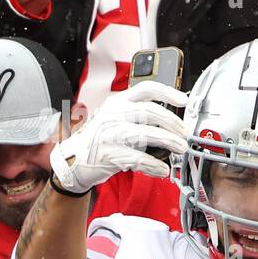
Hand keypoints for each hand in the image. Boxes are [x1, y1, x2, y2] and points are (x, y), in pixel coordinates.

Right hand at [50, 81, 188, 193]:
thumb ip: (140, 114)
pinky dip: (153, 165)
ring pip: (144, 134)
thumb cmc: (102, 138)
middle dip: (172, 122)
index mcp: (118, 103)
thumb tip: (173, 119)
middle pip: (148, 111)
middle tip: (184, 133)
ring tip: (180, 148)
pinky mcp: (108, 154)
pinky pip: (136, 158)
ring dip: (167, 141)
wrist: (73, 158)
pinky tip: (162, 169)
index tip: (182, 100)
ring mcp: (109, 134)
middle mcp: (113, 115)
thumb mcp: (117, 117)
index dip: (166, 92)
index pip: (144, 89)